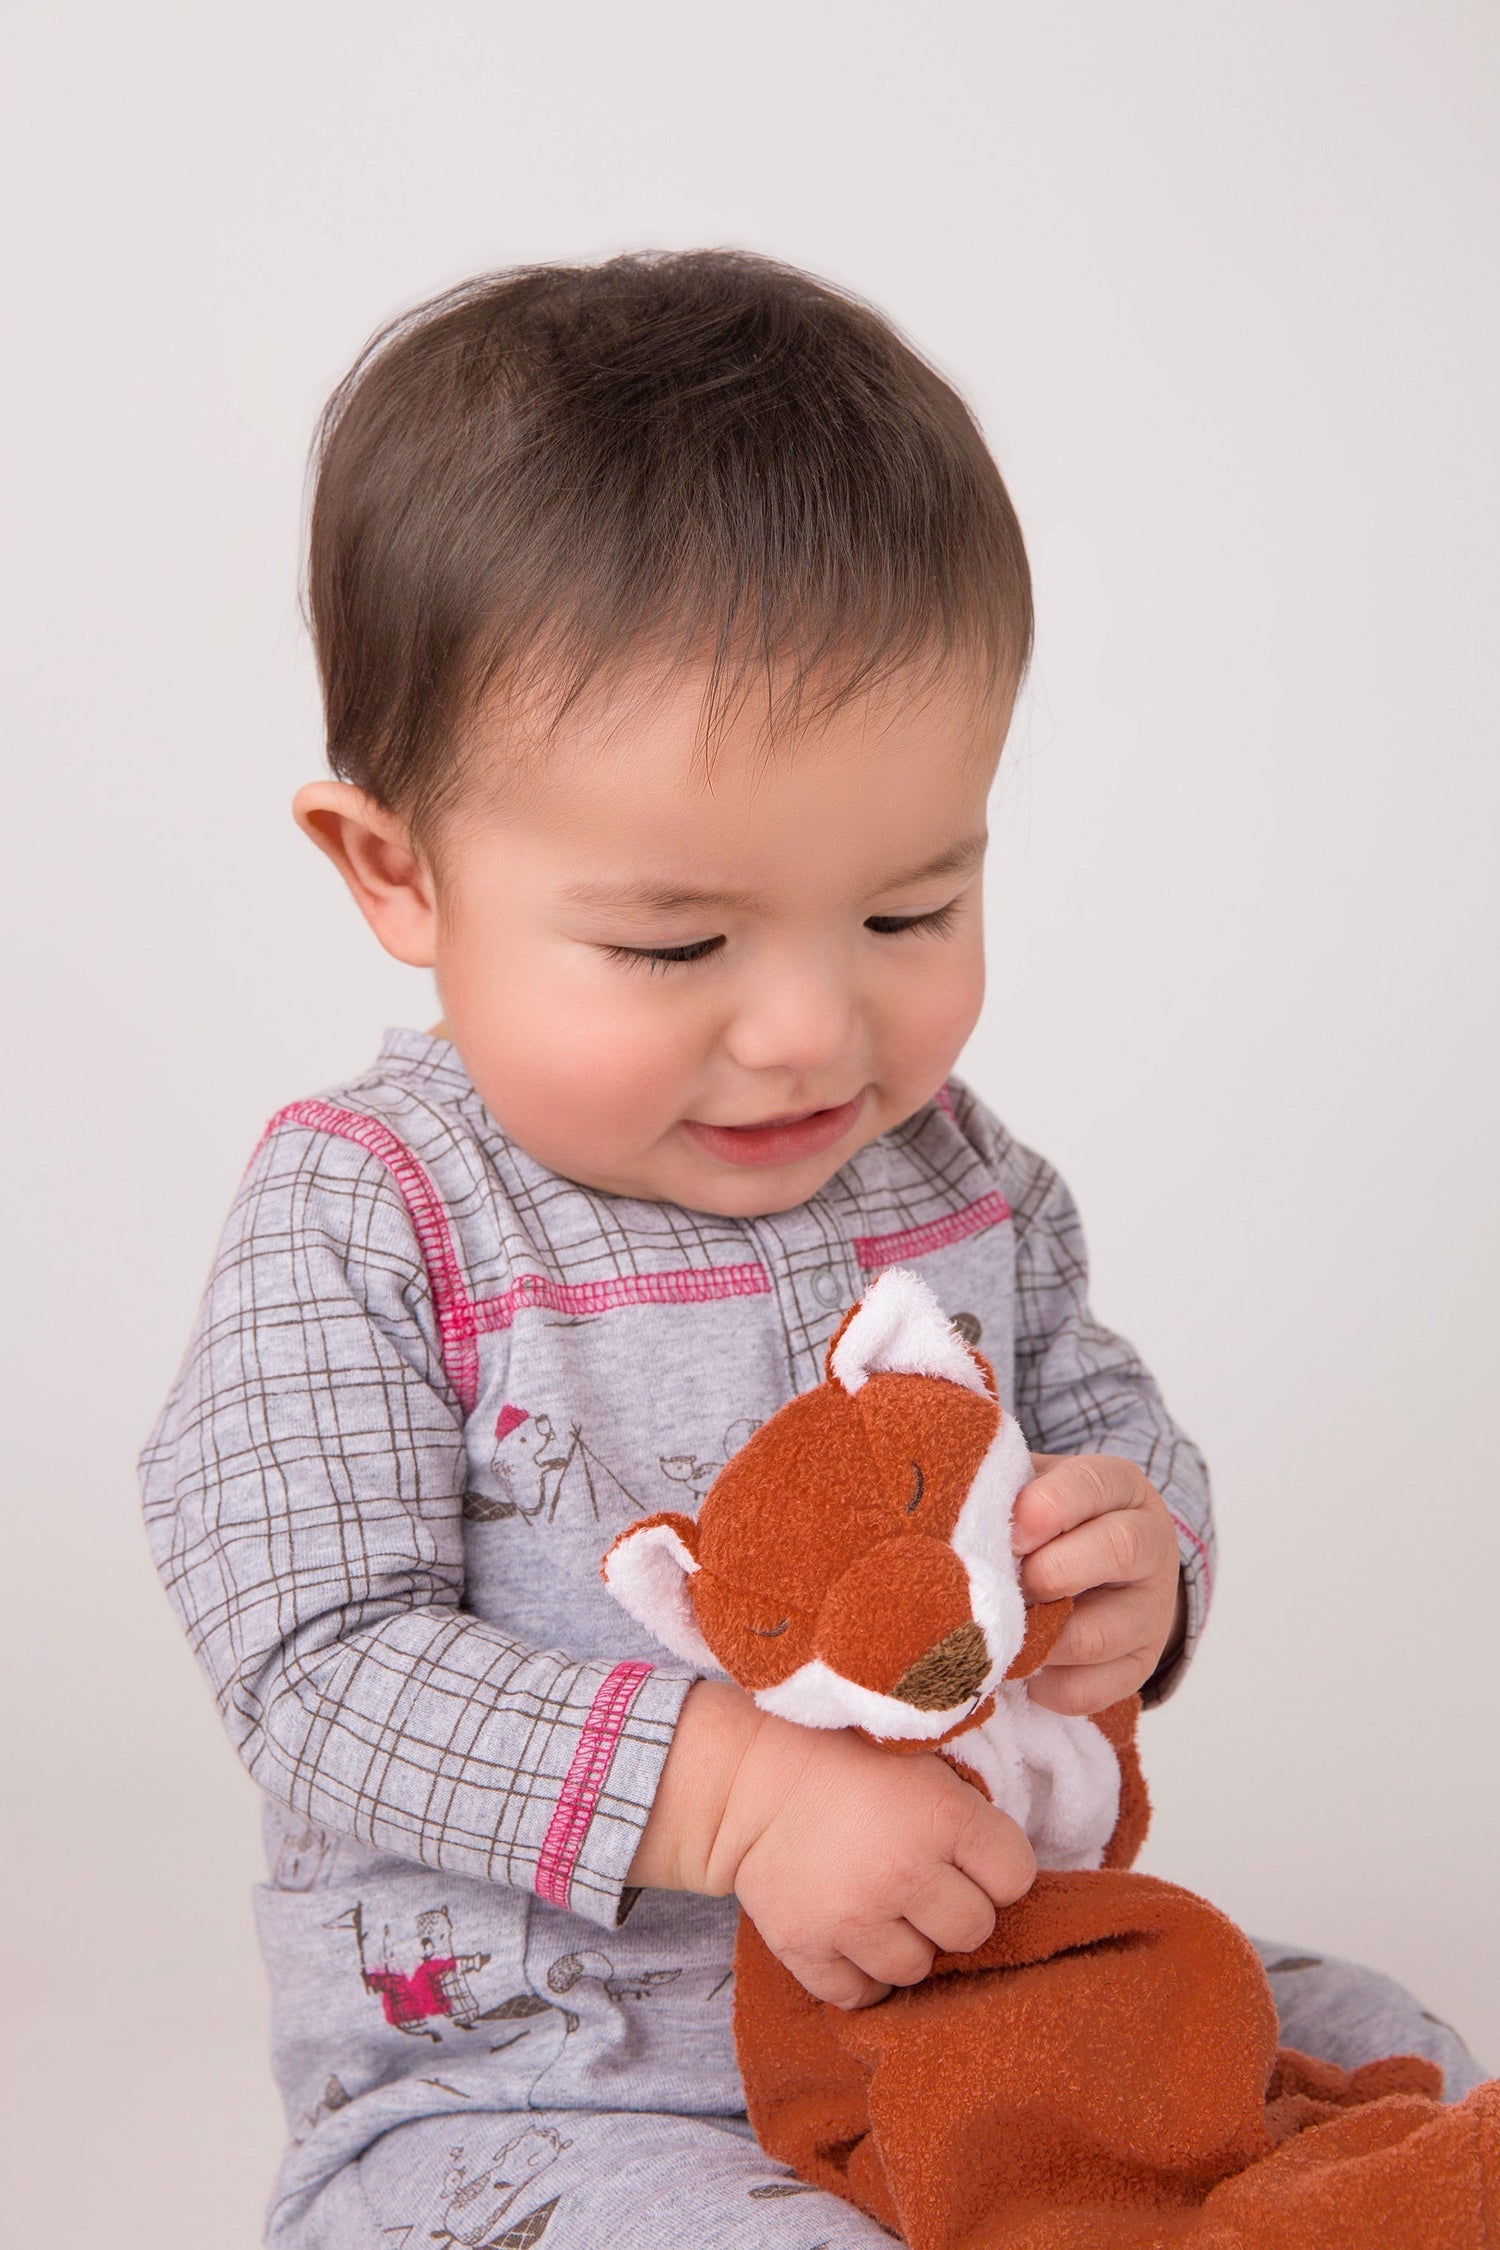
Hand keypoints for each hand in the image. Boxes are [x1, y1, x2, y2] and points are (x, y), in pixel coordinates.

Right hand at [627, 1680, 1034, 2008]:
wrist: (750, 1777)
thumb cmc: (845, 1760)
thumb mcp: (921, 1759)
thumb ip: (967, 1811)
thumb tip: (1005, 1869)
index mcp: (941, 1816)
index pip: (1016, 1878)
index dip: (996, 1867)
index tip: (968, 1855)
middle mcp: (903, 1873)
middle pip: (973, 1931)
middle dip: (954, 1907)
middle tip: (923, 1882)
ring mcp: (853, 1919)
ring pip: (918, 1969)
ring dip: (907, 1943)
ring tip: (882, 1905)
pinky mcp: (807, 1950)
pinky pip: (862, 1995)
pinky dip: (861, 1974)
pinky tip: (853, 1936)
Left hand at [1010, 1455, 1184, 1714]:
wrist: (1108, 1573)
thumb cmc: (1053, 1523)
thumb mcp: (1034, 1488)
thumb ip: (1003, 1493)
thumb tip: (949, 1517)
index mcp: (1120, 1488)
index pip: (1094, 1485)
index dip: (1047, 1507)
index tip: (1009, 1531)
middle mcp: (1150, 1545)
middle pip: (1117, 1550)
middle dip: (1048, 1571)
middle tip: (1003, 1584)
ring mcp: (1150, 1611)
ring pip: (1099, 1633)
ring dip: (1037, 1638)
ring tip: (998, 1631)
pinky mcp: (1138, 1666)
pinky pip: (1091, 1690)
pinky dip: (1043, 1684)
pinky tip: (1019, 1666)